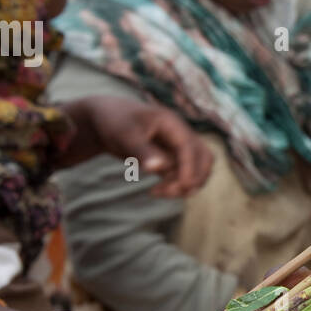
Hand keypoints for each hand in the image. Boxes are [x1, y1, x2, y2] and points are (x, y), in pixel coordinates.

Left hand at [59, 95, 211, 196]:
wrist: (106, 119)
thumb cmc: (114, 122)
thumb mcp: (124, 135)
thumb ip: (142, 151)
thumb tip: (158, 169)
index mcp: (172, 123)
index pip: (191, 147)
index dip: (190, 168)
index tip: (182, 186)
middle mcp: (180, 134)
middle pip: (204, 158)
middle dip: (193, 178)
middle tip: (168, 191)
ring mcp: (178, 146)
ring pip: (198, 169)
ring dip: (185, 185)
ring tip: (158, 192)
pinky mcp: (172, 157)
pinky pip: (184, 174)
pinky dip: (176, 185)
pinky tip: (155, 191)